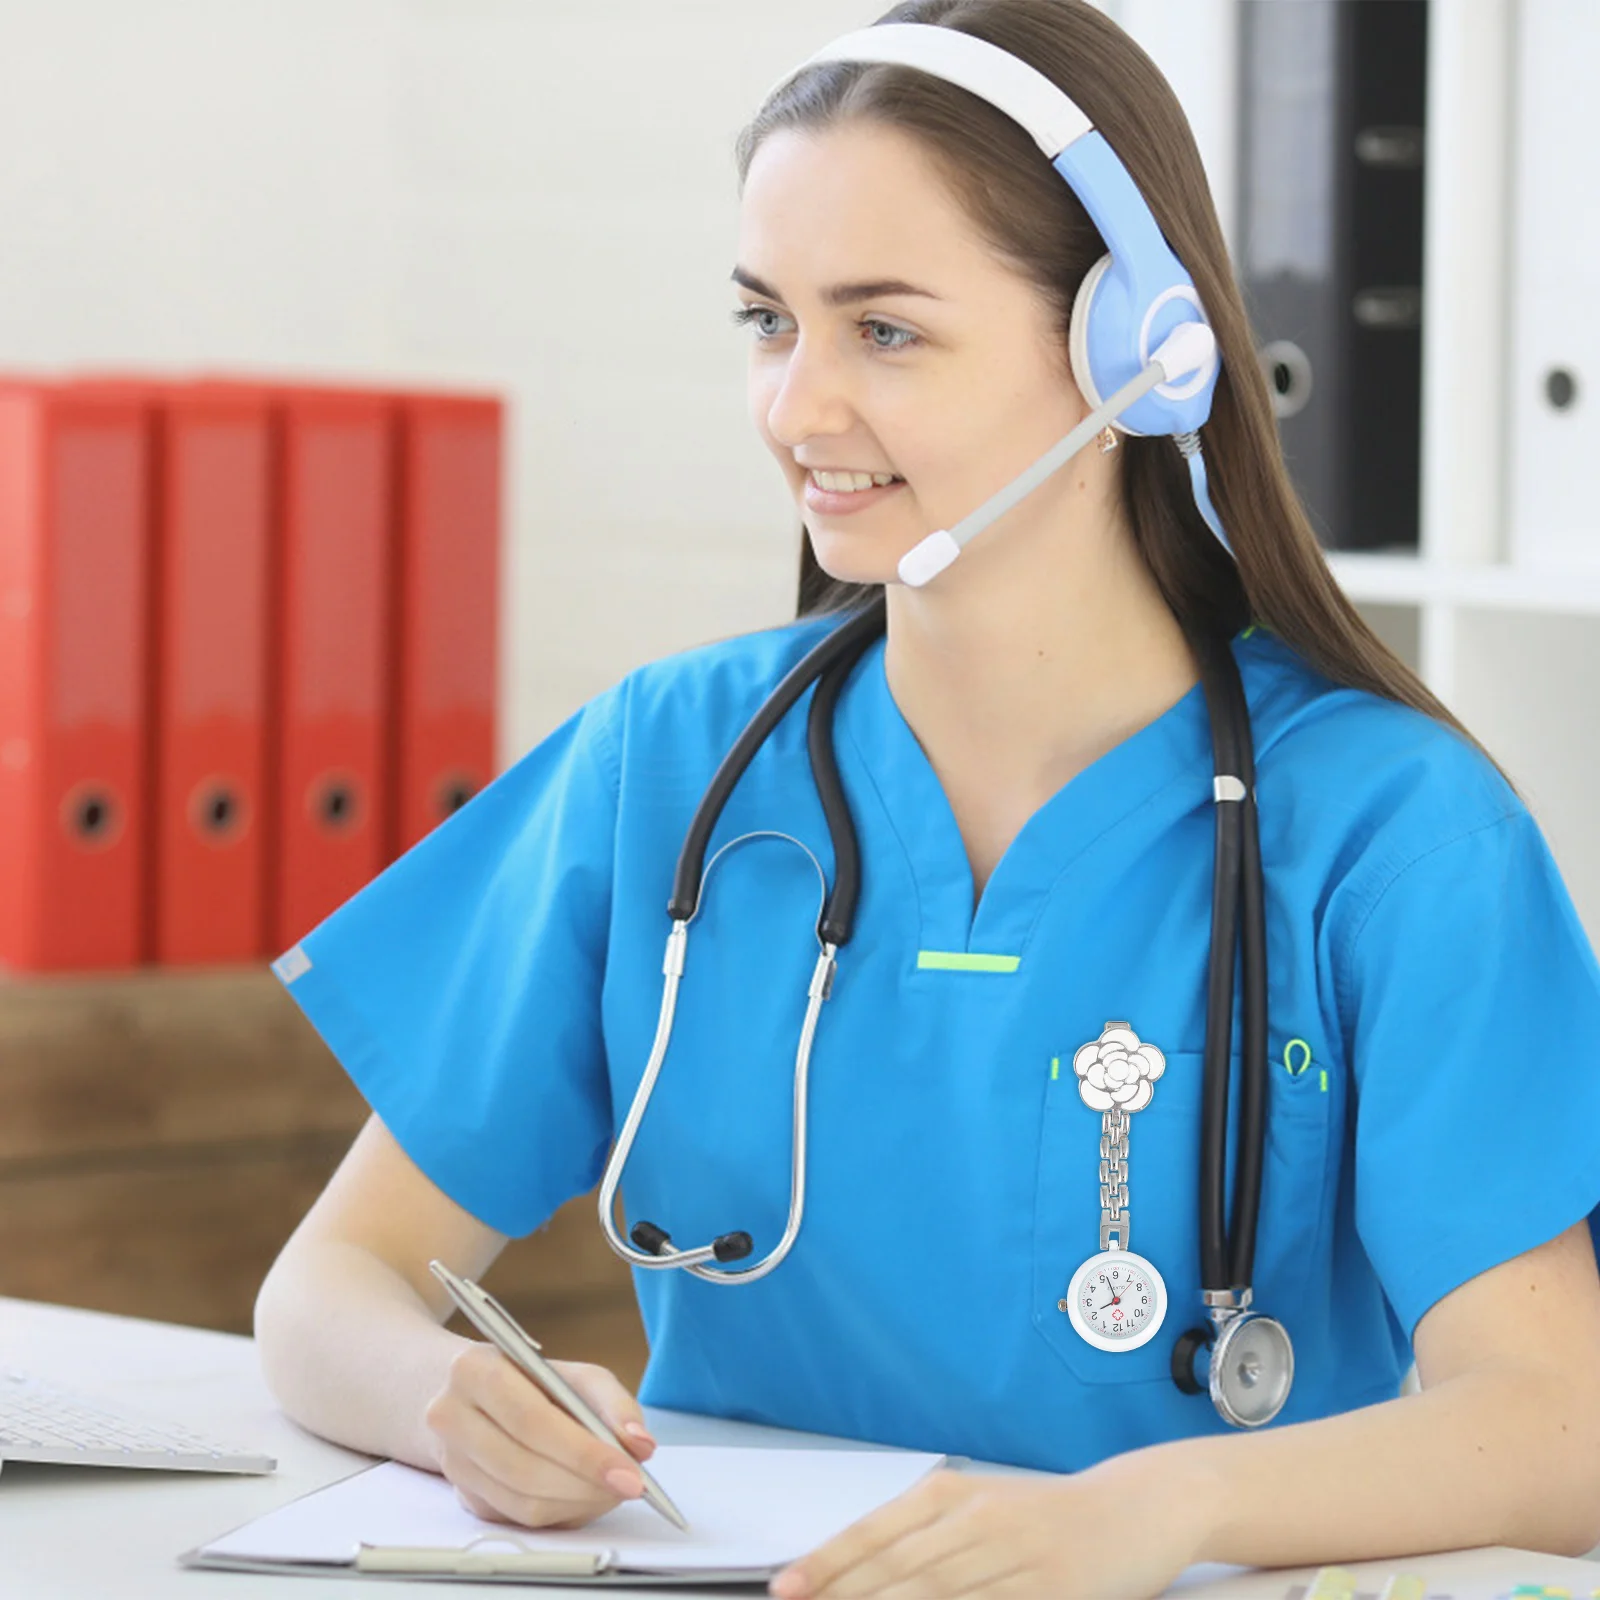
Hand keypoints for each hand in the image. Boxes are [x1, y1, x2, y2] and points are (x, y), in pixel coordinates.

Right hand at [423, 1342, 655, 1528]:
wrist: (469, 1391)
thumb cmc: (530, 1379)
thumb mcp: (574, 1374)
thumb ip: (612, 1404)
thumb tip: (641, 1446)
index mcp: (474, 1370)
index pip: (532, 1420)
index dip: (583, 1452)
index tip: (629, 1472)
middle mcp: (450, 1416)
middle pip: (524, 1467)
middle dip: (586, 1484)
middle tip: (631, 1486)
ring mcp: (452, 1461)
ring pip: (521, 1502)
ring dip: (577, 1503)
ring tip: (613, 1491)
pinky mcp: (463, 1495)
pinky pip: (518, 1519)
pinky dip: (561, 1513)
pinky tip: (585, 1498)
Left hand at [768, 1455, 1210, 1599]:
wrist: (1137, 1506)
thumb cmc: (1049, 1514)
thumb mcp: (982, 1510)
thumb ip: (927, 1542)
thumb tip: (866, 1577)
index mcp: (953, 1494)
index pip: (875, 1533)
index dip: (828, 1563)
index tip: (787, 1588)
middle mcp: (978, 1520)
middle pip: (898, 1573)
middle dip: (847, 1598)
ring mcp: (1015, 1557)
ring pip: (937, 1597)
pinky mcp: (1051, 1590)